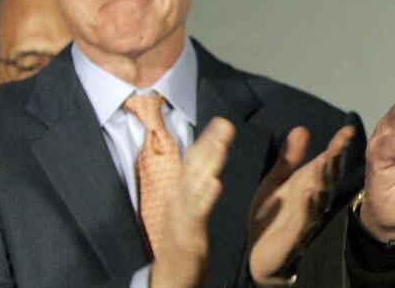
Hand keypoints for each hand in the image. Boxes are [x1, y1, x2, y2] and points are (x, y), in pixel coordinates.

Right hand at [150, 117, 234, 287]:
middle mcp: (177, 202)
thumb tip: (207, 172)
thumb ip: (197, 191)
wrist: (170, 281)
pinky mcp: (186, 238)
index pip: (195, 164)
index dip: (207, 142)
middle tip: (224, 123)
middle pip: (194, 168)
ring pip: (193, 185)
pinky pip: (195, 215)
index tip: (222, 122)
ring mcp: (180, 219)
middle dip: (209, 144)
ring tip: (221, 145)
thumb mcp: (190, 214)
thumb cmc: (182, 247)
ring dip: (207, 163)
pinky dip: (204, 198)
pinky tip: (215, 184)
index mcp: (181, 195)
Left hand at [247, 124, 356, 284]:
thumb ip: (288, 158)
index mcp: (310, 185)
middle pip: (328, 179)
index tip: (347, 131)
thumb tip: (302, 128)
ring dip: (323, 182)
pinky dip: (307, 208)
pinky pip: (303, 221)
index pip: (327, 164)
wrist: (258, 252)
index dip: (337, 148)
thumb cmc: (272, 215)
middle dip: (334, 161)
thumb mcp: (276, 181)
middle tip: (339, 143)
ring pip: (320, 199)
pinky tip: (308, 194)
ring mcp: (306, 219)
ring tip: (324, 164)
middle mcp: (314, 201)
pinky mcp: (294, 236)